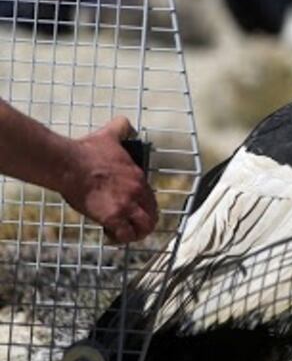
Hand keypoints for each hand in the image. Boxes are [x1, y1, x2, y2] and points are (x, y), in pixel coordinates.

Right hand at [58, 117, 157, 243]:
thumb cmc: (87, 151)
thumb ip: (121, 128)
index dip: (145, 207)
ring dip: (136, 233)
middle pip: (151, 215)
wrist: (69, 164)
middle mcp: (136, 192)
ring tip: (125, 235)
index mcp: (138, 177)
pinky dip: (121, 238)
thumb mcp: (110, 135)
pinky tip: (111, 235)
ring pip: (143, 227)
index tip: (134, 210)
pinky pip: (125, 234)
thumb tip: (125, 123)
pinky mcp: (112, 216)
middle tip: (133, 226)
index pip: (150, 198)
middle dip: (144, 223)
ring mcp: (125, 205)